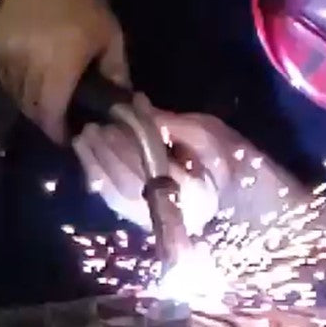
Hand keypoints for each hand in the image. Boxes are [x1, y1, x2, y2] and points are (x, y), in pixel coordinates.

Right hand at [0, 0, 126, 141]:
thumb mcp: (110, 35)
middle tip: (64, 123)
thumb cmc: (83, 1)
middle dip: (47, 122)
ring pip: (17, 96)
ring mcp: (9, 57)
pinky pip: (6, 80)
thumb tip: (123, 103)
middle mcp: (29, 65)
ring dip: (33, 106)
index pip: (51, 113)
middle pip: (32, 109)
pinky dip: (20, 88)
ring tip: (50, 104)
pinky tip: (35, 82)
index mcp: (60, 64)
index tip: (69, 138)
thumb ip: (116, 72)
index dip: (58, 131)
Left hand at [72, 98, 226, 232]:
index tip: (116, 114)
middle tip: (94, 127)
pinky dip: (98, 180)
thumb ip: (170, 123)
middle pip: (130, 183)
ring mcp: (159, 221)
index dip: (131, 138)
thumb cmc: (227, 158)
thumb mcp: (206, 131)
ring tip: (84, 139)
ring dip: (96, 165)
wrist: (240, 194)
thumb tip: (137, 104)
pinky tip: (88, 159)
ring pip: (118, 196)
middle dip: (107, 152)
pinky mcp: (146, 222)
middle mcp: (175, 213)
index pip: (154, 163)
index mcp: (196, 190)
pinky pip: (115, 204)